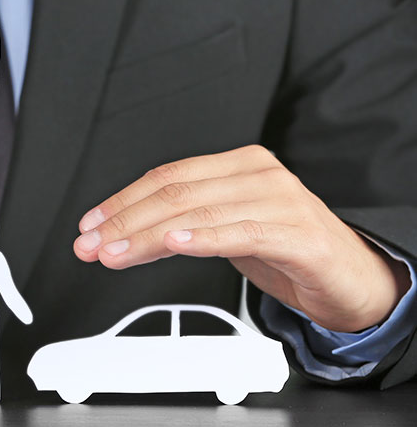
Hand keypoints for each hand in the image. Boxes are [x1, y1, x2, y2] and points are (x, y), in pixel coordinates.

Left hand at [73, 145, 410, 332]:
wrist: (351, 276)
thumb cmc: (286, 248)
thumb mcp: (225, 232)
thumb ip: (180, 227)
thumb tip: (120, 235)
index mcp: (238, 165)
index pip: (167, 176)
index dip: (122, 200)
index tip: (90, 224)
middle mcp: (258, 174)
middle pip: (174, 193)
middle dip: (124, 222)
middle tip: (92, 244)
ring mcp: (280, 200)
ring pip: (197, 214)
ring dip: (146, 237)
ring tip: (114, 253)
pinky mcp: (298, 233)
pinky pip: (240, 232)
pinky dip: (202, 239)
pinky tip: (174, 244)